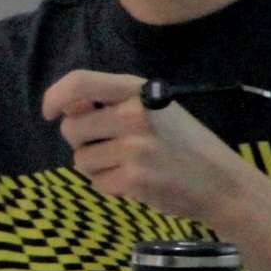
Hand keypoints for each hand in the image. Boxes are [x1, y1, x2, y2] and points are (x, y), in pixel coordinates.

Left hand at [41, 69, 256, 225]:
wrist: (221, 182)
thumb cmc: (184, 143)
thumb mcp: (154, 108)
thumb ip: (111, 104)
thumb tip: (66, 107)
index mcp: (137, 90)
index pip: (79, 83)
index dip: (55, 97)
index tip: (49, 112)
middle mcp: (133, 113)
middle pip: (71, 128)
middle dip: (81, 142)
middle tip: (109, 148)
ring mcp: (134, 147)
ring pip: (81, 160)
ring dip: (97, 168)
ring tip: (129, 166)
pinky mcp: (134, 179)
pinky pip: (98, 183)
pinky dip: (111, 187)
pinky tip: (137, 182)